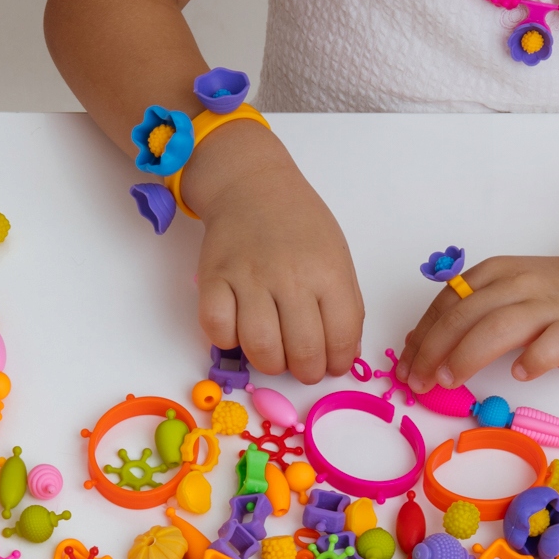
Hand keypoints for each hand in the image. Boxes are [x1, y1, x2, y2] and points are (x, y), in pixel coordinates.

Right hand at [182, 122, 363, 384]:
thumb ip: (344, 303)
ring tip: (274, 356)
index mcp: (328, 271)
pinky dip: (229, 341)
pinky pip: (218, 330)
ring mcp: (249, 278)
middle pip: (303, 351)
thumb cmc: (300, 225)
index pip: (341, 337)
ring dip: (270, 364)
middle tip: (304, 368)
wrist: (253, 186)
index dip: (339, 363)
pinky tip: (240, 332)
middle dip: (307, 372)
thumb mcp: (337, 256)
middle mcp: (290, 276)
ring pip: (260, 348)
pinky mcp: (214, 279)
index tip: (332, 365)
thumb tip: (344, 353)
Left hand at [397, 234, 558, 387]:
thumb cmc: (553, 297)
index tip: (406, 367)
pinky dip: (533, 359)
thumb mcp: (505, 292)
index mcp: (494, 273)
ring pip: (499, 327)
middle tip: (419, 382)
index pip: (447, 304)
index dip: (422, 337)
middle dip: (433, 350)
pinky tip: (519, 374)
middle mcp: (518, 285)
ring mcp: (549, 306)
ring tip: (449, 381)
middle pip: (465, 315)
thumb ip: (467, 313)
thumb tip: (419, 346)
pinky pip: (552, 343)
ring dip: (467, 356)